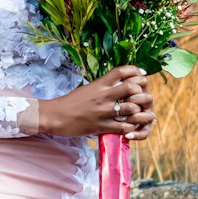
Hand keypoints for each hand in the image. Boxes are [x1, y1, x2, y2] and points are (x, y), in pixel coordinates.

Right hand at [37, 64, 154, 140]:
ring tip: (138, 113)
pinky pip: (123, 127)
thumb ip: (102, 86)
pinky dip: (130, 127)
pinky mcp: (101, 126)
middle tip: (142, 96)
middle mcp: (103, 96)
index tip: (142, 74)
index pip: (121, 71)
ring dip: (138, 111)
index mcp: (99, 85)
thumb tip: (117, 82)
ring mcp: (103, 112)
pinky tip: (130, 127)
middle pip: (131, 87)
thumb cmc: (70, 102)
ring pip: (131, 108)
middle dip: (141, 91)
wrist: (55, 116)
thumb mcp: (87, 89)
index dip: (135, 71)